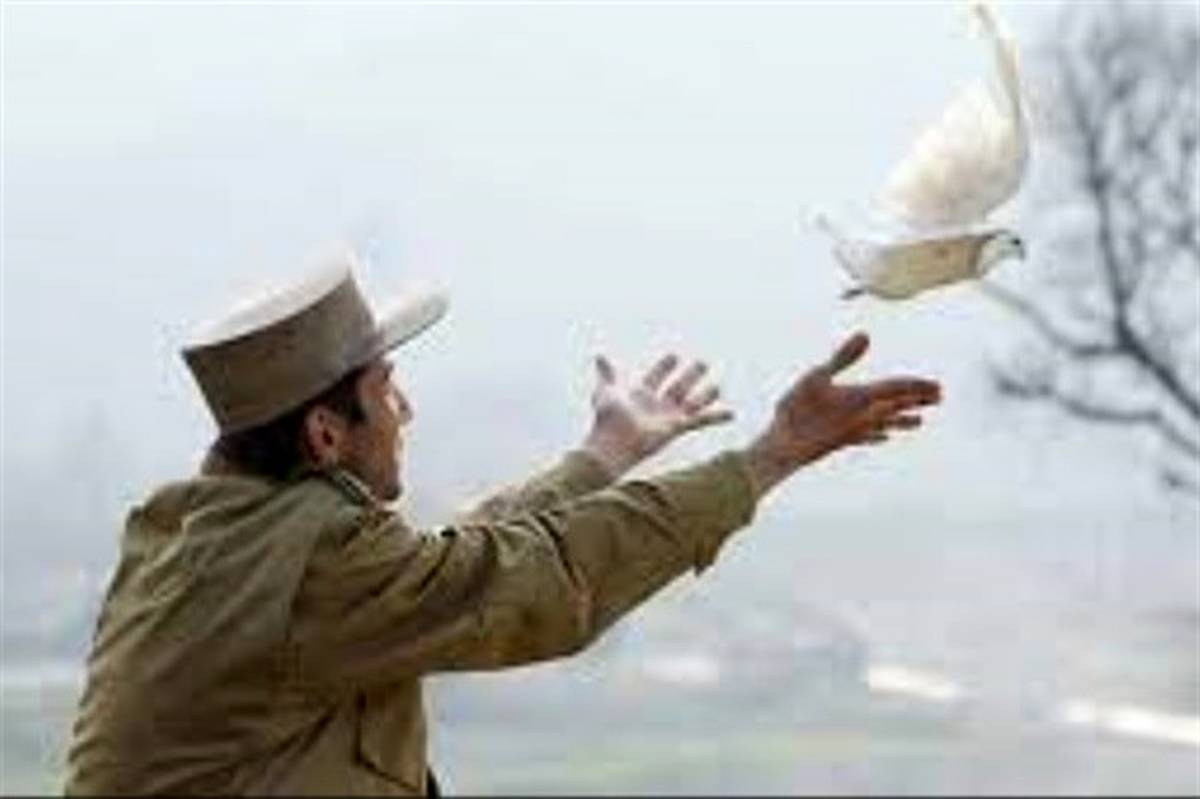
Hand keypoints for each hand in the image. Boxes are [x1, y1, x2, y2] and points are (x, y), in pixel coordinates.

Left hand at [583, 352, 732, 477]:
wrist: (612, 443)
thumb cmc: (607, 421)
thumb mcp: (606, 392)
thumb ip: (606, 374)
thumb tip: (599, 355)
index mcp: (641, 395)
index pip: (656, 376)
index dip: (664, 366)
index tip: (674, 355)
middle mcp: (657, 405)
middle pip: (678, 386)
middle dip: (691, 374)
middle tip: (703, 363)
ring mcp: (669, 417)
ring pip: (693, 402)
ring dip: (706, 394)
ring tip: (718, 386)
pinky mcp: (678, 428)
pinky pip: (702, 420)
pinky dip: (718, 417)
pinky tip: (732, 414)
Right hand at [744, 331, 941, 496]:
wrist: (786, 448)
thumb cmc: (799, 410)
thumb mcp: (817, 376)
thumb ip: (842, 357)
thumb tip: (865, 335)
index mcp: (861, 397)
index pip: (897, 389)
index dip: (918, 386)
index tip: (937, 386)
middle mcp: (864, 416)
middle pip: (898, 406)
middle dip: (918, 401)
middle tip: (939, 398)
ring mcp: (855, 432)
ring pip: (887, 425)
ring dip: (904, 421)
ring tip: (920, 422)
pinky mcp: (844, 442)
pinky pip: (868, 437)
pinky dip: (879, 436)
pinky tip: (883, 438)